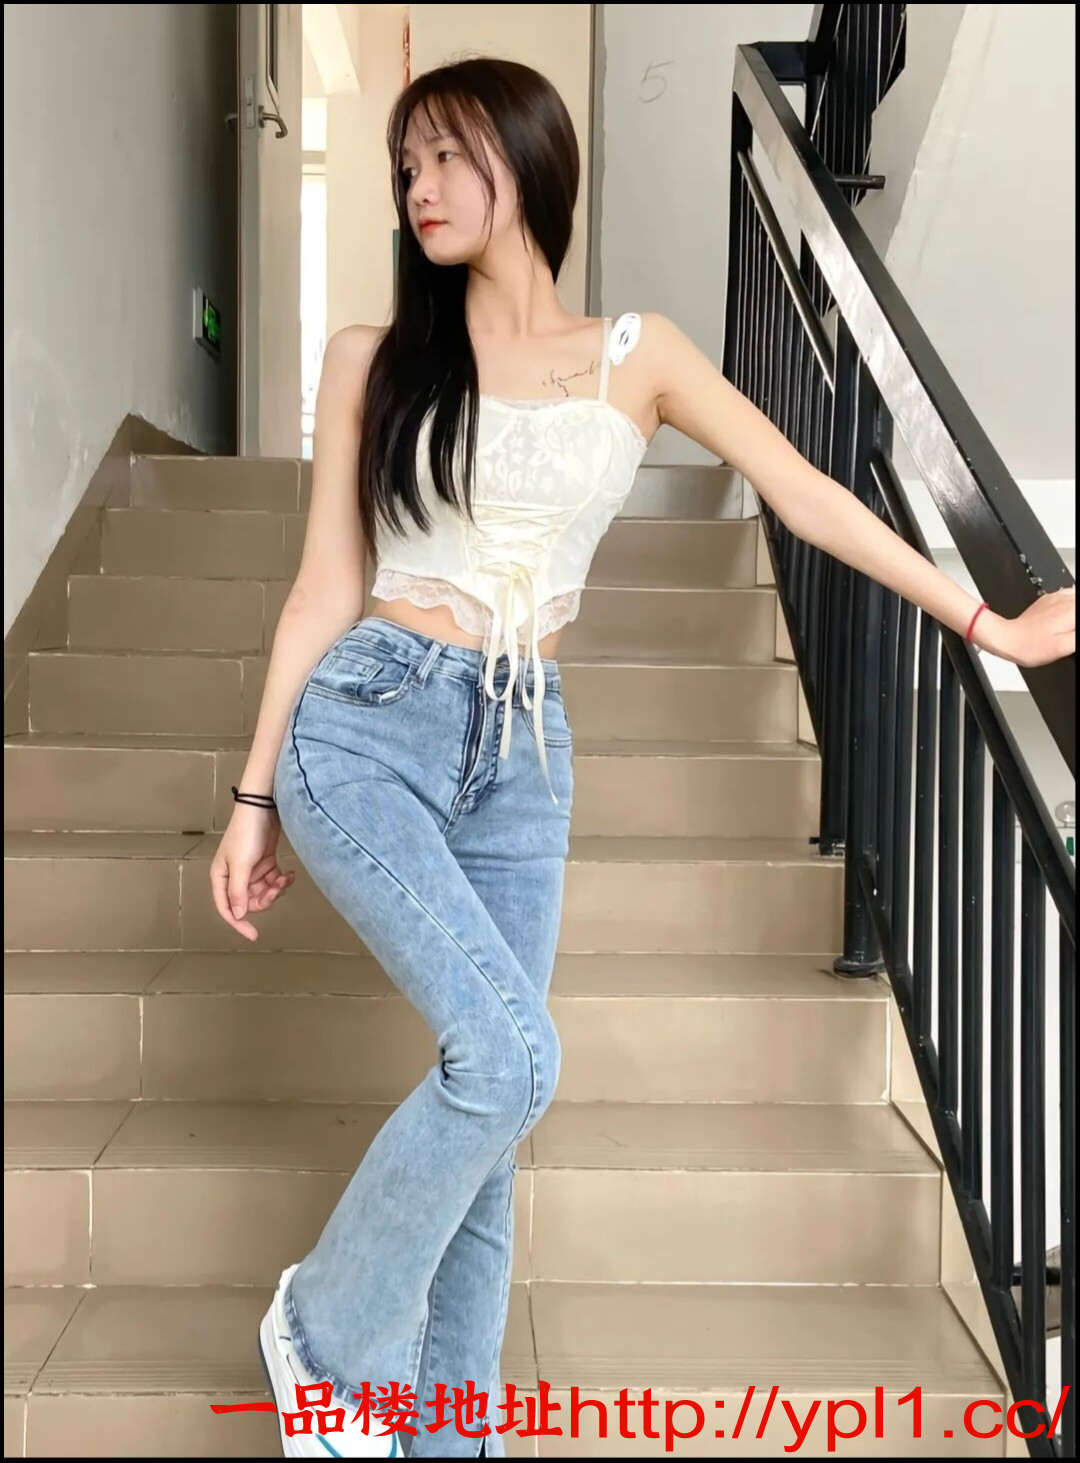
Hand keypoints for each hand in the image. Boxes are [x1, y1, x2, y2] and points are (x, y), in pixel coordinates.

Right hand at [209, 805, 295, 941]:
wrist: (263, 807)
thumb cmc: (246, 834)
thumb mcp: (241, 865)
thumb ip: (238, 892)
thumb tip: (237, 916)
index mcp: (221, 877)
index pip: (226, 908)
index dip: (238, 923)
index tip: (253, 935)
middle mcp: (234, 876)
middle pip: (248, 902)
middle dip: (264, 900)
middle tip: (276, 891)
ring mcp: (251, 870)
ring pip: (263, 892)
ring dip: (275, 890)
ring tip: (284, 878)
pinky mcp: (265, 862)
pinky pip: (273, 880)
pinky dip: (282, 880)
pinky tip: (290, 874)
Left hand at [978, 588, 1075, 667]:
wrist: (1006, 638)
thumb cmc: (1029, 645)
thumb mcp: (1064, 647)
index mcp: (1073, 610)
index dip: (1078, 628)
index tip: (1074, 634)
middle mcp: (1067, 599)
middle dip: (1076, 623)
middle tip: (1071, 634)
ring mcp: (1058, 597)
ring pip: (1077, 599)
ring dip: (1075, 613)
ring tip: (1069, 629)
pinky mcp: (1050, 600)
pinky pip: (1071, 597)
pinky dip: (1073, 606)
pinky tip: (1069, 619)